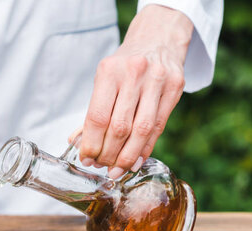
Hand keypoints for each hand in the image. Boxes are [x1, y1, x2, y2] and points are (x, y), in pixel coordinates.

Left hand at [78, 5, 193, 178]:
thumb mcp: (104, 80)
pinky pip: (158, 127)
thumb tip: (76, 142)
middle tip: (101, 167)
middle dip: (108, 154)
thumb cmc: (125, 65)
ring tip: (116, 170)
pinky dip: (145, 148)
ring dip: (127, 157)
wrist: (157, 39)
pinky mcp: (175, 87)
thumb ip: (92, 112)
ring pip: (141, 130)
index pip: (98, 117)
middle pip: (119, 127)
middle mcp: (134, 74)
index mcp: (109, 72)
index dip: (91, 143)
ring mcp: (157, 80)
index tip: (86, 158)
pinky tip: (134, 161)